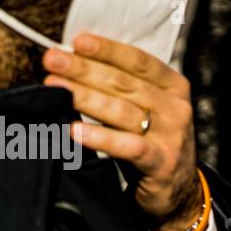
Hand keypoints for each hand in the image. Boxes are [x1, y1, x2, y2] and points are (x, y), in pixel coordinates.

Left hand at [44, 34, 201, 230]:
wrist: (177, 188)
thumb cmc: (152, 142)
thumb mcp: (147, 110)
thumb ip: (122, 90)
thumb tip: (75, 64)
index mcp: (174, 87)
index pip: (140, 61)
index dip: (109, 50)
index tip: (78, 41)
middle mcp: (176, 107)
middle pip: (126, 83)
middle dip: (85, 69)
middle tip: (53, 60)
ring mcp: (171, 134)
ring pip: (123, 111)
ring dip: (86, 97)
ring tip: (55, 88)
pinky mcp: (162, 162)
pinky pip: (128, 146)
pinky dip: (100, 138)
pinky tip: (74, 130)